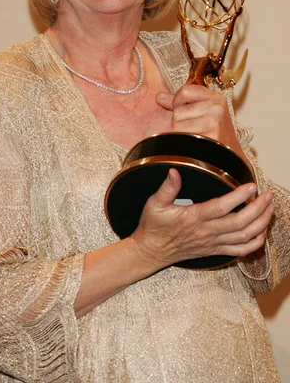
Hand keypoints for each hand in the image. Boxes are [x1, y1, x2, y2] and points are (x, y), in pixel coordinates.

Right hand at [131, 169, 273, 270]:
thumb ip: (166, 188)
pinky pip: (240, 251)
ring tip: (270, 209)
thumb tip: (174, 171)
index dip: (239, 196)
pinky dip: (255, 243)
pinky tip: (263, 232)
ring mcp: (213, 243)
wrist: (151, 251)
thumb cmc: (153, 226)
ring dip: (261, 223)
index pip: (222, 207)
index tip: (252, 186)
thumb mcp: (154, 203)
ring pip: (244, 237)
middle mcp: (206, 232)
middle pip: (240, 223)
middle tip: (268, 195)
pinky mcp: (215, 251)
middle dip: (258, 209)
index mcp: (193, 218)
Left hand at [156, 84, 243, 155]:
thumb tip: (159, 96)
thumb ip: (181, 103)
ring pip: (177, 124)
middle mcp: (217, 108)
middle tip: (195, 130)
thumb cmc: (217, 136)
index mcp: (216, 98)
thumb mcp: (204, 113)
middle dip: (181, 122)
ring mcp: (214, 122)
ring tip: (196, 138)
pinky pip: (182, 136)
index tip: (185, 111)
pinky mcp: (210, 137)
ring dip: (181, 134)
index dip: (178, 102)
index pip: (185, 91)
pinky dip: (184, 143)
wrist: (232, 160)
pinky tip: (195, 145)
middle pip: (178, 110)